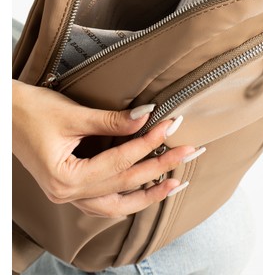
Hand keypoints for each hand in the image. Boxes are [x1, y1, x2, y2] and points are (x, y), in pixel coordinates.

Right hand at [12, 80, 197, 217]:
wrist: (4, 114)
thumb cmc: (30, 111)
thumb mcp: (72, 114)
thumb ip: (111, 120)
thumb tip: (146, 117)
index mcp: (65, 178)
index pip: (120, 161)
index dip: (149, 141)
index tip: (172, 124)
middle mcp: (67, 194)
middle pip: (124, 184)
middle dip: (160, 167)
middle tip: (190, 152)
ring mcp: (67, 195)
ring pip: (117, 204)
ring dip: (148, 193)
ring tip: (177, 182)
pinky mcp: (69, 188)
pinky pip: (104, 202)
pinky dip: (127, 197)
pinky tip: (145, 190)